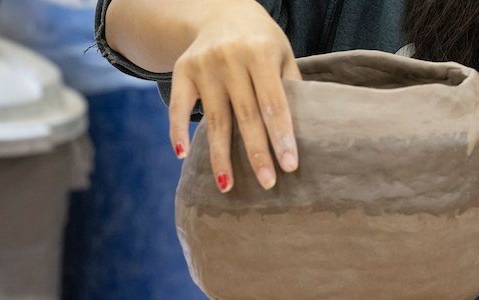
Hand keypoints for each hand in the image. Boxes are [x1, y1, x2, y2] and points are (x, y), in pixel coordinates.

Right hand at [167, 0, 300, 192]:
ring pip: (215, 119)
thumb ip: (291, 86)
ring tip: (227, 186)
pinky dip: (177, 131)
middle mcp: (231, 58)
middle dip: (256, 154)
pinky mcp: (182, 71)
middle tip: (267, 184)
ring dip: (220, 156)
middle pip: (245, 116)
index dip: (281, 137)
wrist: (221, 12)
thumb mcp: (282, 53)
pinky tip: (183, 156)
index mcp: (261, 53)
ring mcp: (204, 65)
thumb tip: (300, 132)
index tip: (289, 166)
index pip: (273, 103)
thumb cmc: (261, 41)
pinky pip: (177, 106)